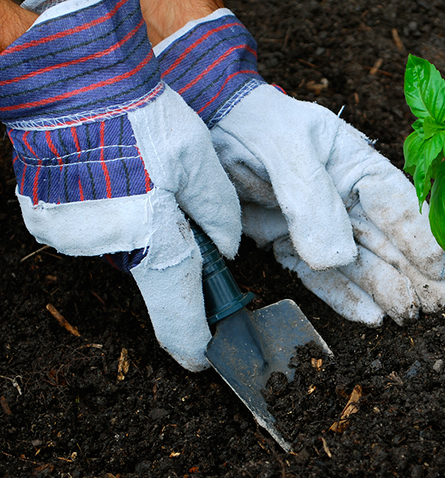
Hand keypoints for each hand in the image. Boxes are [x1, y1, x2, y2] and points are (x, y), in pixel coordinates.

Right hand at [2, 0, 240, 370]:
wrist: (71, 83)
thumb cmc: (140, 117)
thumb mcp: (200, 162)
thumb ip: (219, 215)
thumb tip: (225, 252)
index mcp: (153, 240)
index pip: (177, 316)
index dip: (194, 343)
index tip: (204, 358)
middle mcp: (107, 250)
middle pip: (154, 272)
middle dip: (173, 254)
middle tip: (180, 210)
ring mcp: (71, 237)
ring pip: (123, 249)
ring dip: (141, 230)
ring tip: (144, 179)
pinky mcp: (47, 221)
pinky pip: (92, 232)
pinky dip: (109, 216)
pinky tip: (114, 179)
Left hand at [153, 9, 444, 325]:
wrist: (211, 129)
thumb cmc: (256, 125)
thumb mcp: (285, 147)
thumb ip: (310, 196)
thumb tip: (336, 257)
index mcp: (355, 164)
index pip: (396, 201)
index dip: (420, 233)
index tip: (438, 264)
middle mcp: (345, 200)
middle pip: (388, 239)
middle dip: (417, 271)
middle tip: (444, 301)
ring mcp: (320, 228)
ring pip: (361, 263)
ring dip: (388, 289)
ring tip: (412, 315)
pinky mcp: (293, 248)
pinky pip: (321, 278)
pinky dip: (343, 297)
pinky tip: (370, 317)